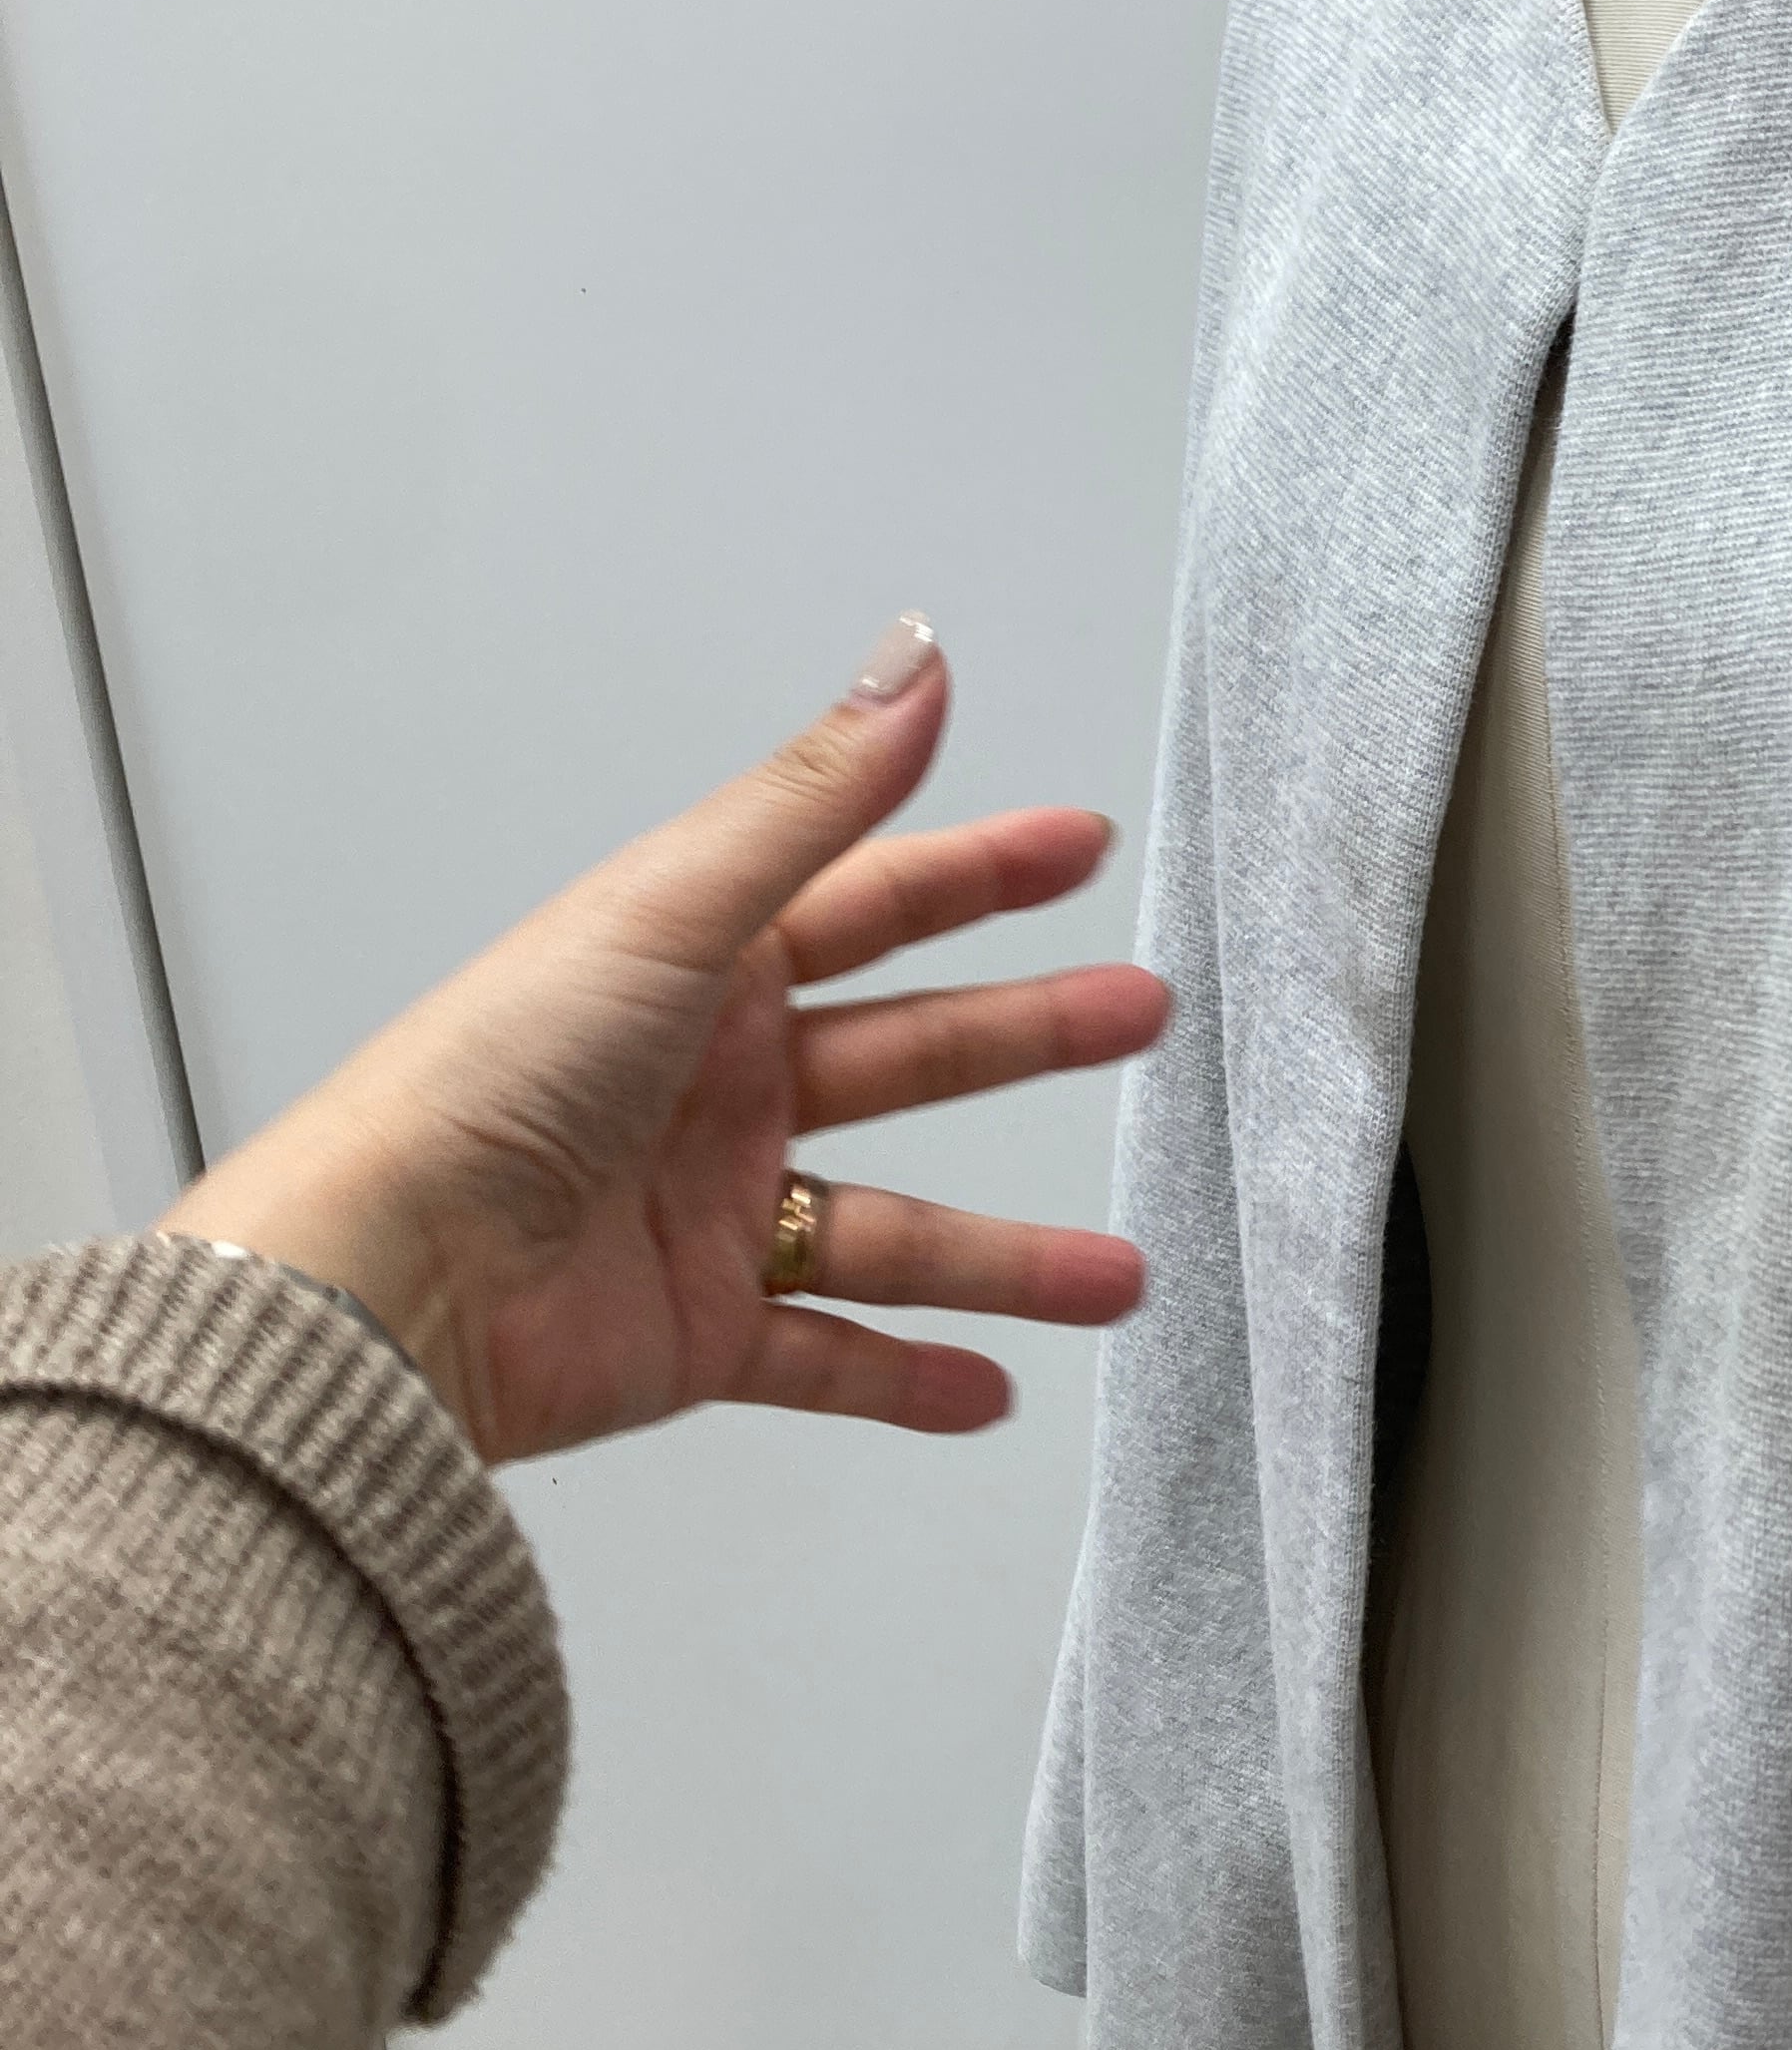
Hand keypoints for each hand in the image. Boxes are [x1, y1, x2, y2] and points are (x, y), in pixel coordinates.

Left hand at [158, 617, 1169, 1463]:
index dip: (979, 872)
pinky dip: (911, 1377)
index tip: (1080, 849)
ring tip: (1117, 1278)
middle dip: (1029, 1037)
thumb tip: (914, 660)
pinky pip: (827, 1357)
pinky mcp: (695, 1336)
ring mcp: (710, 1213)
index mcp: (700, 968)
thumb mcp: (675, 910)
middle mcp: (711, 1084)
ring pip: (892, 1228)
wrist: (392, 1283)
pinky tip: (991, 1389)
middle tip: (1141, 1019)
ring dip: (1006, 1255)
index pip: (872, 902)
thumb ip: (816, 798)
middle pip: (908, 1054)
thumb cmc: (494, 1078)